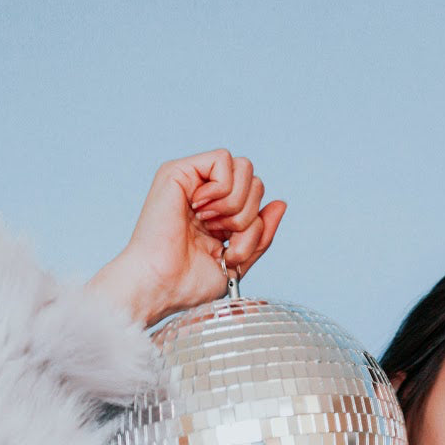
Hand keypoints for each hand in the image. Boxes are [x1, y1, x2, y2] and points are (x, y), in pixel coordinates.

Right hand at [86, 150, 285, 327]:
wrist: (162, 285)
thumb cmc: (189, 282)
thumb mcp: (238, 261)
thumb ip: (261, 235)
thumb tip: (281, 203)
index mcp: (219, 215)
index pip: (258, 201)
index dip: (256, 227)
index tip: (230, 253)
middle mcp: (206, 194)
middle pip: (256, 182)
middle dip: (248, 219)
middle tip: (221, 240)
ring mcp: (192, 180)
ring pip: (245, 168)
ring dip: (237, 205)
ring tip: (210, 224)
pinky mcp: (179, 170)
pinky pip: (224, 159)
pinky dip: (223, 189)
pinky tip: (201, 209)